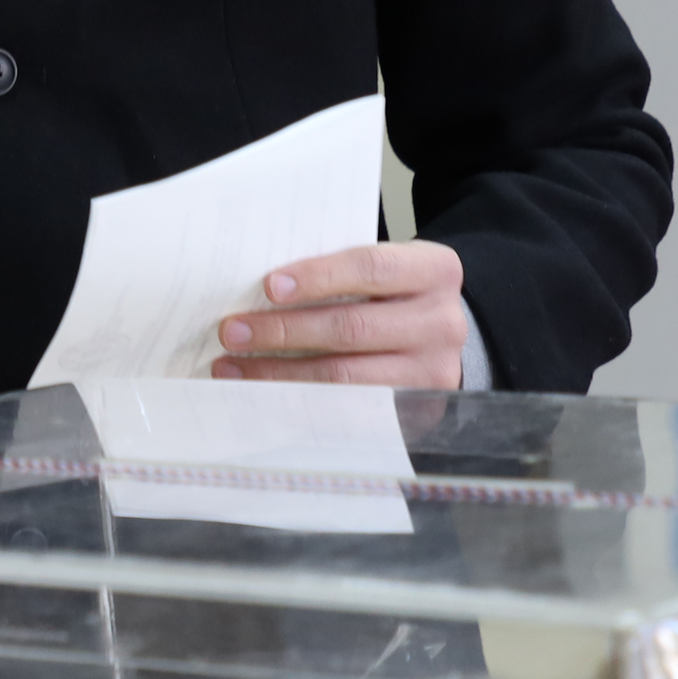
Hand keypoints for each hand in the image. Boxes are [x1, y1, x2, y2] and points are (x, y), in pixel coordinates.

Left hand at [212, 240, 472, 386]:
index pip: (370, 267)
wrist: (444, 340)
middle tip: (233, 331)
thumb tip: (260, 288)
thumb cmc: (396, 295)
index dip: (317, 277)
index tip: (269, 286)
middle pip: (352, 327)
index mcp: (435, 270)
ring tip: (234, 367)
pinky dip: (300, 402)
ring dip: (280, 372)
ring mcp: (433, 372)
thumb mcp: (386, 271)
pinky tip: (264, 394)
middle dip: (284, 331)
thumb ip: (341, 272)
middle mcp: (442, 321)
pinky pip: (348, 410)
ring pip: (346, 376)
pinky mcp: (415, 411)